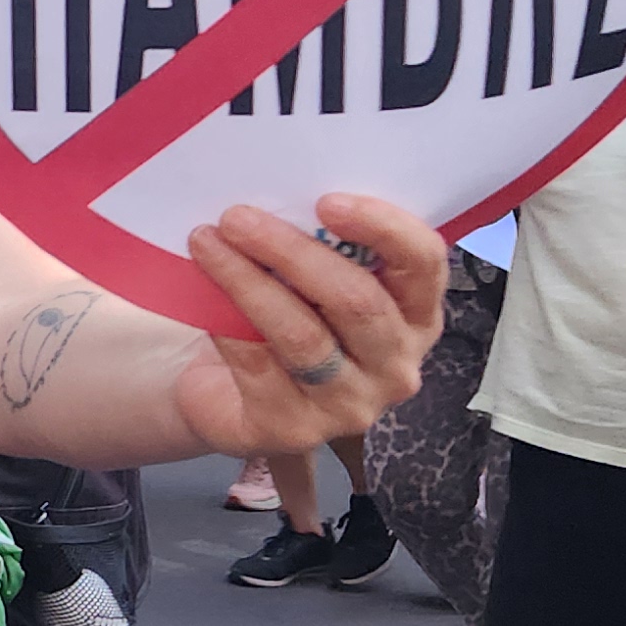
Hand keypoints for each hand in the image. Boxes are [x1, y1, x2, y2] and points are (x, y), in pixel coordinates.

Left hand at [176, 195, 448, 456]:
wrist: (229, 392)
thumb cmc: (288, 317)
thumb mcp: (314, 281)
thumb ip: (324, 247)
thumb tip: (282, 194)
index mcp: (416, 316)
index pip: (423, 265)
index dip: (383, 227)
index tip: (326, 201)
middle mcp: (395, 366)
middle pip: (357, 301)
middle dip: (292, 251)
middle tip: (237, 217)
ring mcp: (350, 405)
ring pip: (303, 334)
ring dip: (248, 280)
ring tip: (206, 241)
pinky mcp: (295, 431)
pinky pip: (257, 363)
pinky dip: (225, 320)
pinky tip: (201, 290)